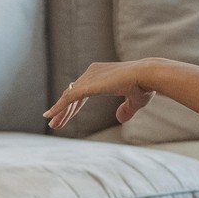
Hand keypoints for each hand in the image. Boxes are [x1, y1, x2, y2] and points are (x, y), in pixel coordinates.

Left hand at [44, 59, 158, 129]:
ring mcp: (89, 78)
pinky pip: (69, 98)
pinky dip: (59, 107)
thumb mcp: (135, 101)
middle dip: (64, 110)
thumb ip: (126, 109)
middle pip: (73, 94)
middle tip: (55, 124)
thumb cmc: (145, 86)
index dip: (74, 106)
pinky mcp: (88, 85)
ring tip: (53, 125)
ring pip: (69, 97)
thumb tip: (119, 118)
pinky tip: (50, 116)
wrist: (147, 75)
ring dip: (60, 112)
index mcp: (101, 74)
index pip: (82, 92)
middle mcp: (92, 72)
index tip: (66, 117)